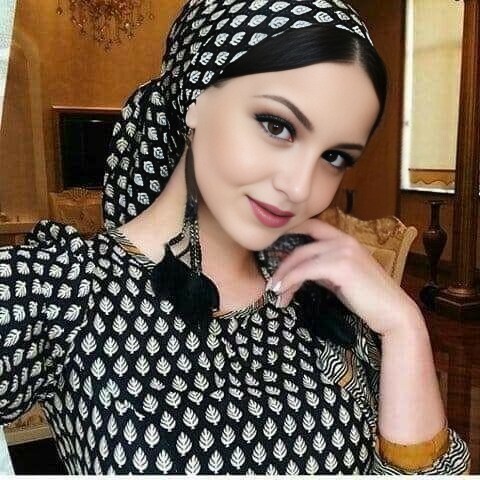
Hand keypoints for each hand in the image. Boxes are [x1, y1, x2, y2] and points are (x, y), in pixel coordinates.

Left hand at [268, 217, 422, 336]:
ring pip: (300, 258)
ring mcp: (343, 251)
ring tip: (275, 292)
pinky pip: (305, 271)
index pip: (312, 227)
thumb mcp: (341, 277)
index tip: (273, 246)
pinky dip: (290, 281)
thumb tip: (300, 270)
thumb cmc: (367, 298)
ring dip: (283, 276)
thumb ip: (323, 268)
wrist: (393, 313)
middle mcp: (344, 240)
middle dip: (282, 265)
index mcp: (345, 240)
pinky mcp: (340, 266)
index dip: (291, 231)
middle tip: (272, 283)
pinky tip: (283, 292)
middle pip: (301, 246)